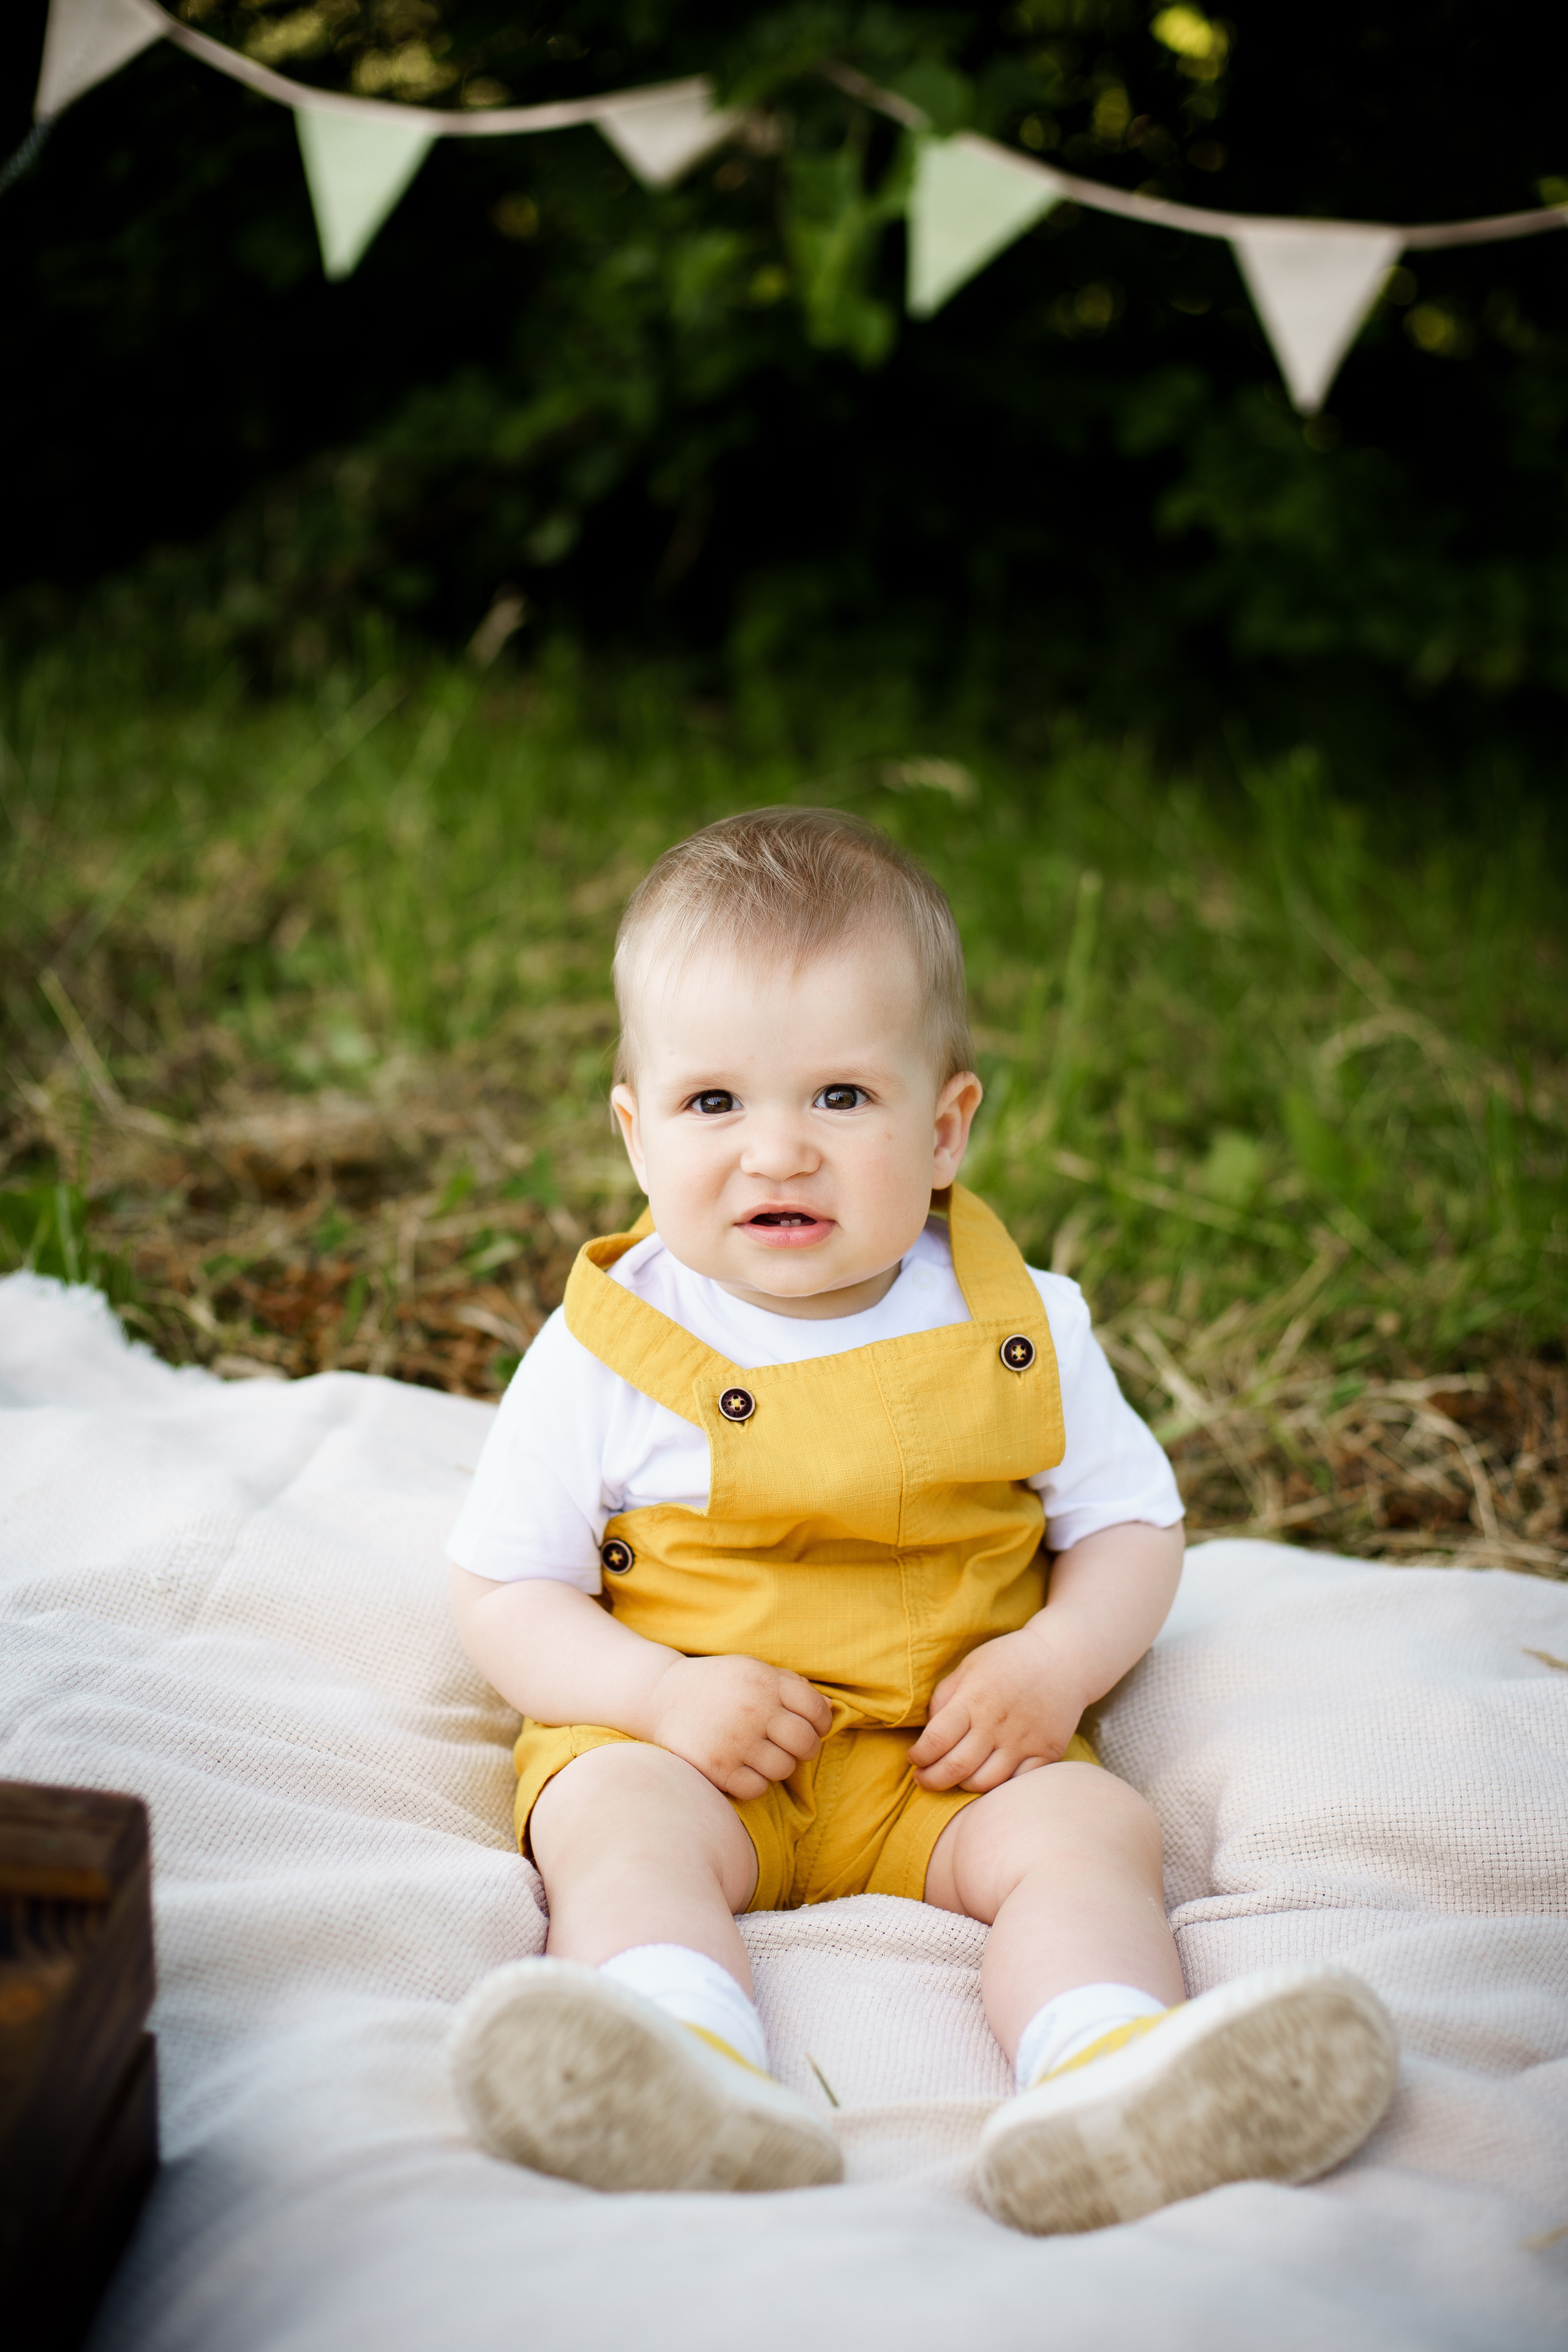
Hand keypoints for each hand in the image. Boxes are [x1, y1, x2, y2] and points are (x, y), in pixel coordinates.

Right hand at [645, 1654, 832, 1800]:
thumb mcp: (753, 1670)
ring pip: (784, 1769)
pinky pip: (757, 1789)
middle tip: (786, 1746)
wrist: (660, 1697)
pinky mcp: (717, 1767)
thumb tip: (830, 1710)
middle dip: (803, 1749)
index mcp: (766, 1680)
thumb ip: (791, 1686)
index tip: (809, 1728)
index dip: (820, 1724)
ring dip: (777, 1766)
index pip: (817, 1711)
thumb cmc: (717, 1685)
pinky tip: (740, 1768)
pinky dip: (754, 1783)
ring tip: (758, 1754)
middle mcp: (754, 1709)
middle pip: (806, 1744)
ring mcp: (735, 1740)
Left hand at [907, 1626, 1086, 1793]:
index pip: (936, 1741)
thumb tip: (928, 1731)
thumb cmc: (1007, 1661)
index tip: (914, 1758)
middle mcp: (996, 1724)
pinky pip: (1017, 1783)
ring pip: (985, 1783)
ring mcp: (1023, 1741)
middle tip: (923, 1779)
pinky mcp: (1046, 1752)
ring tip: (955, 1777)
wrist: (1062, 1659)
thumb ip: (944, 1698)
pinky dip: (998, 1787)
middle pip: (956, 1769)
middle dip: (931, 1781)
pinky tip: (987, 1777)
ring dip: (962, 1786)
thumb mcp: (968, 1667)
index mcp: (973, 1700)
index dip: (918, 1757)